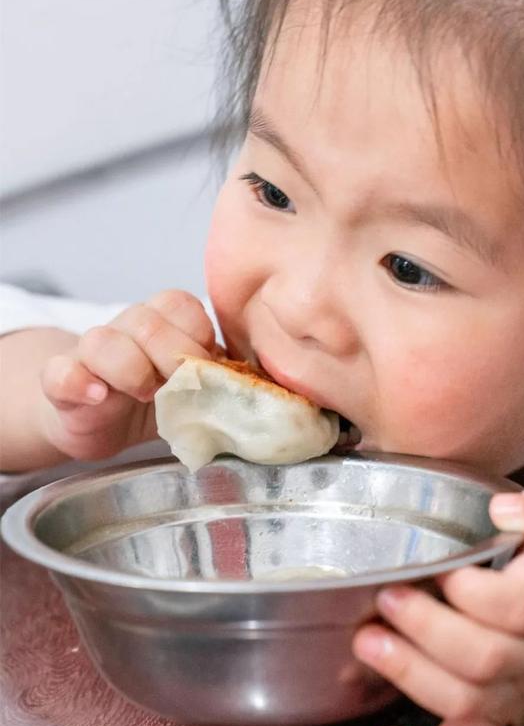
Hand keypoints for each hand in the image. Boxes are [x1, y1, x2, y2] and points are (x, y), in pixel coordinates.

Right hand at [39, 290, 215, 460]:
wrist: (101, 421)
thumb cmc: (156, 399)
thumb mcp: (192, 384)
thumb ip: (219, 375)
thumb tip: (261, 383)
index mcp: (161, 323)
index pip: (179, 304)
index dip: (196, 332)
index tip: (206, 364)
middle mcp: (124, 329)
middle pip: (145, 319)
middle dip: (170, 354)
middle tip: (179, 385)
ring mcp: (88, 355)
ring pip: (102, 340)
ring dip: (130, 368)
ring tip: (145, 393)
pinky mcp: (62, 383)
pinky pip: (59, 373)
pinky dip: (78, 382)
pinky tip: (98, 396)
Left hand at [352, 488, 523, 725]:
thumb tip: (502, 511)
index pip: (522, 609)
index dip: (476, 593)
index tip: (442, 566)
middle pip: (486, 659)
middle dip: (427, 628)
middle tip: (387, 597)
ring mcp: (512, 692)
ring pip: (466, 702)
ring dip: (411, 675)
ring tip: (368, 640)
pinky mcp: (491, 713)